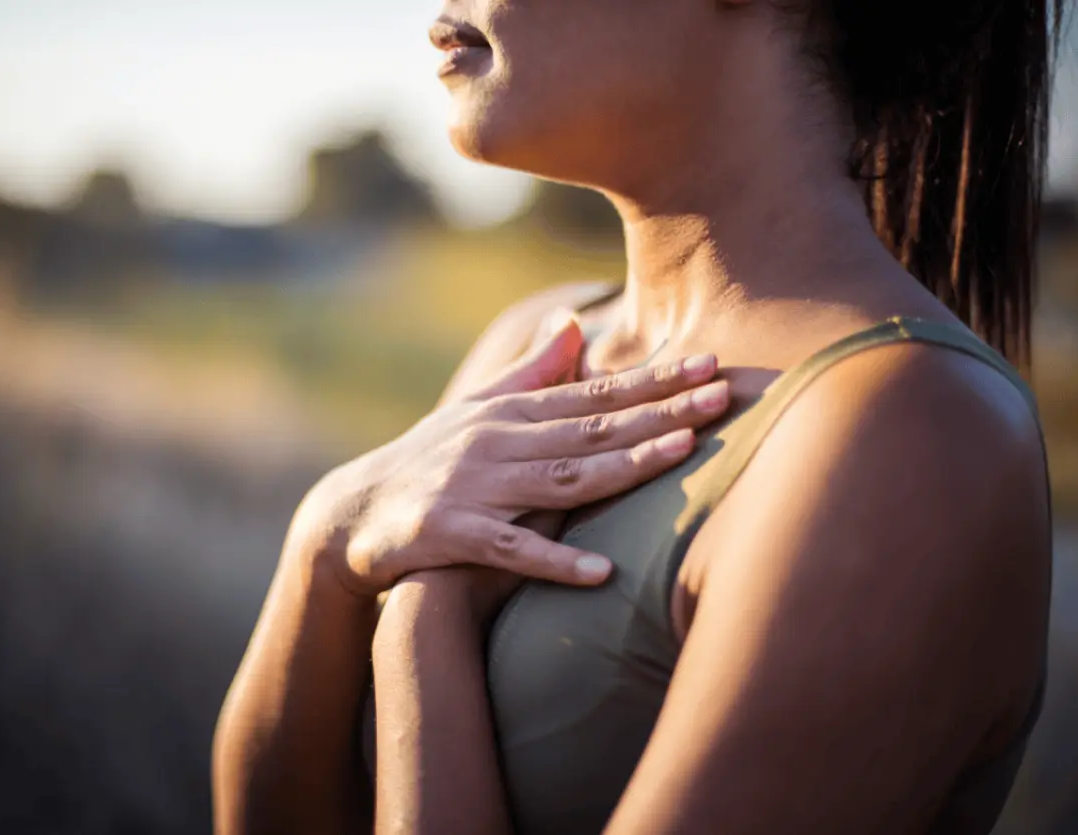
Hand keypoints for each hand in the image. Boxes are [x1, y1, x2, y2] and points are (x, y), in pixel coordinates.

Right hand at [294, 315, 729, 597]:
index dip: (655, 381)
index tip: (710, 364)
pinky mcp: (450, 533)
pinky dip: (554, 561)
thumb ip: (530, 372)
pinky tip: (601, 573)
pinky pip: (510, 549)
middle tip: (723, 395)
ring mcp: (474, 486)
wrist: (353, 512)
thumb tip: (572, 325)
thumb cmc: (429, 459)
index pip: (595, 394)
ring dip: (624, 466)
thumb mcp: (478, 410)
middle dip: (661, 411)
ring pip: (561, 477)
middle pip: (592, 428)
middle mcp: (498, 441)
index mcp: (512, 413)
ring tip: (682, 454)